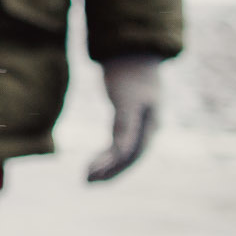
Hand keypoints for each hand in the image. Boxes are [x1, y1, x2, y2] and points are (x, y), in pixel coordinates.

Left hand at [85, 54, 160, 183]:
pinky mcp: (131, 120)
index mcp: (151, 126)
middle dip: (109, 172)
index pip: (130, 155)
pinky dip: (109, 154)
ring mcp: (142, 125)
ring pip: (126, 154)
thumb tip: (121, 153)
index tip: (89, 175)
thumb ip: (124, 124)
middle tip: (84, 182)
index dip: (111, 167)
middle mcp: (149, 129)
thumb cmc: (129, 74)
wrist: (133, 53)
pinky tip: (97, 161)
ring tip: (87, 177)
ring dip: (108, 166)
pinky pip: (121, 143)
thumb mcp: (126, 99)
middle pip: (129, 159)